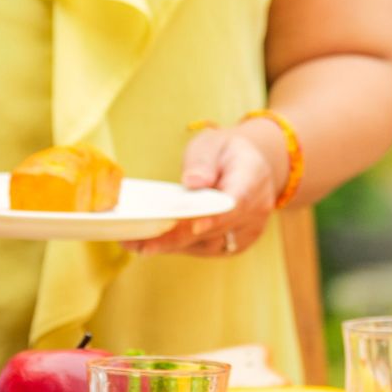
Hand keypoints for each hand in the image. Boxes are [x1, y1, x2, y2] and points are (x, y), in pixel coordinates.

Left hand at [128, 118, 284, 257]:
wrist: (252, 165)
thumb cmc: (226, 152)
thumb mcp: (212, 143)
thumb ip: (202, 162)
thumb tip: (193, 182)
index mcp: (252, 179)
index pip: (236, 202)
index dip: (214, 217)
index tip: (193, 226)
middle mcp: (255, 210)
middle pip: (214, 229)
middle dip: (176, 236)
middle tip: (139, 241)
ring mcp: (248, 230)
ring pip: (209, 244)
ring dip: (173, 246)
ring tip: (136, 244)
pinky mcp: (237, 243)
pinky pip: (207, 249)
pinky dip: (181, 247)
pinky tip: (153, 244)